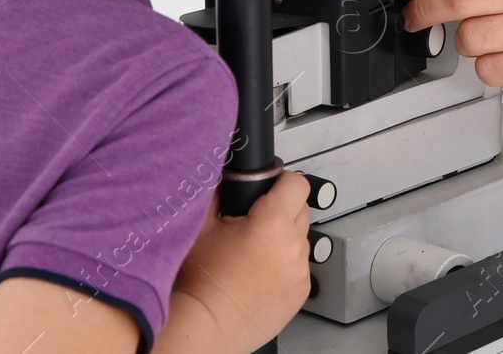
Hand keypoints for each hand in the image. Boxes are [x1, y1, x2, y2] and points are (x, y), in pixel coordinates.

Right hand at [161, 173, 311, 353]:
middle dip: (281, 211)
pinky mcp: (301, 292)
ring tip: (254, 254)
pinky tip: (259, 274)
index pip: (296, 184)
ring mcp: (300, 272)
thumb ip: (218, 194)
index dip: (281, 182)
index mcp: (273, 223)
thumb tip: (226, 177)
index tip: (270, 188)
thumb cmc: (200, 282)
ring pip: (301, 240)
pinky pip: (300, 267)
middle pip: (301, 210)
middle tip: (254, 224)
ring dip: (283, 240)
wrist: (205, 325)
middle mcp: (293, 246)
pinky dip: (285, 266)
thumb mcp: (202, 226)